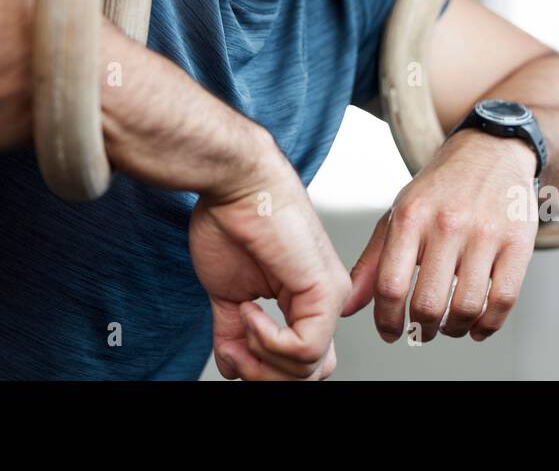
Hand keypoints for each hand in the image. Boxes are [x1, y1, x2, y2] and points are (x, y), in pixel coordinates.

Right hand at [190, 156, 350, 379]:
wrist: (235, 183)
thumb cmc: (232, 220)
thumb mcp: (229, 293)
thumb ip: (234, 332)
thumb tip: (233, 366)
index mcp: (305, 299)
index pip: (302, 361)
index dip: (264, 368)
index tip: (232, 350)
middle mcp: (324, 299)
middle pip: (310, 372)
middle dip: (265, 375)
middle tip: (235, 352)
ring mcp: (329, 295)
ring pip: (308, 369)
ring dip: (262, 358)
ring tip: (242, 320)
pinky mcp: (325, 290)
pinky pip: (304, 348)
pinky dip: (268, 341)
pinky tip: (250, 310)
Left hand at [341, 131, 538, 342]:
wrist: (490, 150)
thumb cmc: (440, 189)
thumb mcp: (399, 214)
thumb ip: (372, 261)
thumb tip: (348, 307)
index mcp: (411, 215)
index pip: (389, 284)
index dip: (386, 320)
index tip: (390, 333)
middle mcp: (447, 223)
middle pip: (428, 303)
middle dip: (421, 330)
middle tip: (421, 332)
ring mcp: (486, 232)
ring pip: (466, 307)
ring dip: (453, 330)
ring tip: (448, 327)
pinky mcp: (519, 242)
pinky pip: (503, 299)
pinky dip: (488, 325)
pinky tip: (476, 326)